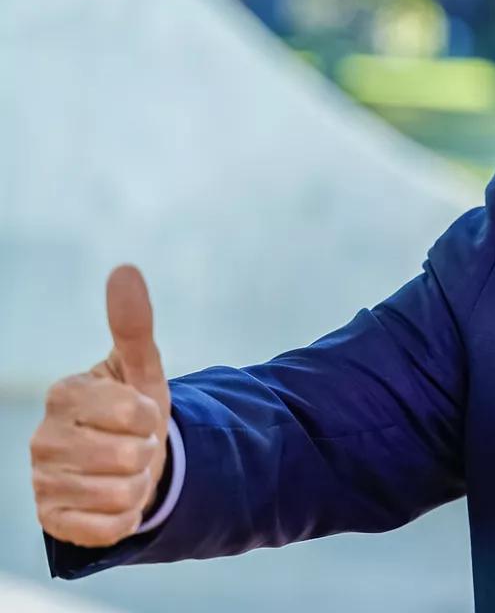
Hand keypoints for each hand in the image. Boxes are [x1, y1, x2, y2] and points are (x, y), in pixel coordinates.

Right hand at [30, 265, 171, 546]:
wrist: (127, 460)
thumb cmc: (133, 409)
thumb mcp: (141, 369)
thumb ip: (133, 324)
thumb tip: (124, 269)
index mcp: (63, 394)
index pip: (133, 413)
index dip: (150, 418)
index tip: (139, 415)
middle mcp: (42, 437)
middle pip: (129, 456)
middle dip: (147, 454)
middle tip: (135, 446)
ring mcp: (42, 480)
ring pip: (121, 493)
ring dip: (138, 486)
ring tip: (126, 472)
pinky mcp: (51, 520)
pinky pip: (108, 528)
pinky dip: (125, 517)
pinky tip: (114, 500)